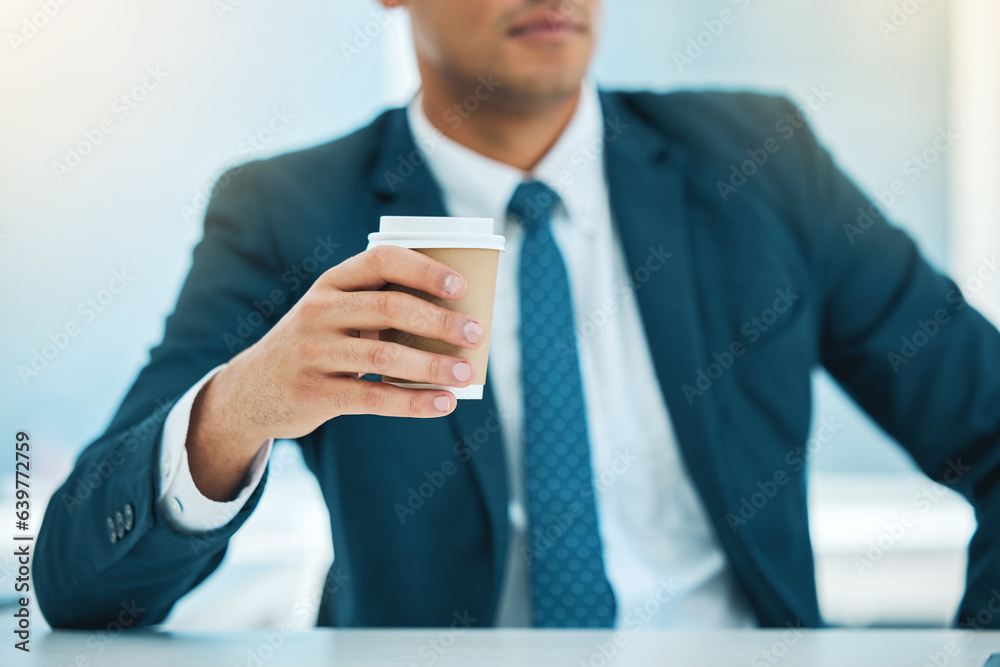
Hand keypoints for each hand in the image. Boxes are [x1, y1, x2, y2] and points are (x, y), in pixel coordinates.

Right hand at [186, 245, 483, 498]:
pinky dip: (414, 402)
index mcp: (330, 283)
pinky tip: (444, 403)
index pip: (380, 261)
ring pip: (383, 358)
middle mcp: (318, 312)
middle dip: (438, 322)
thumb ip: (378, 308)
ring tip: (466, 374)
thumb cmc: (317, 345)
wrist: (252, 390)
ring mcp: (313, 353)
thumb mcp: (334, 314)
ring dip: (432, 366)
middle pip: (388, 309)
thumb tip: (454, 323)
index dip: (423, 269)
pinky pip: (373, 398)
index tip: (460, 286)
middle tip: (476, 334)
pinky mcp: (314, 394)